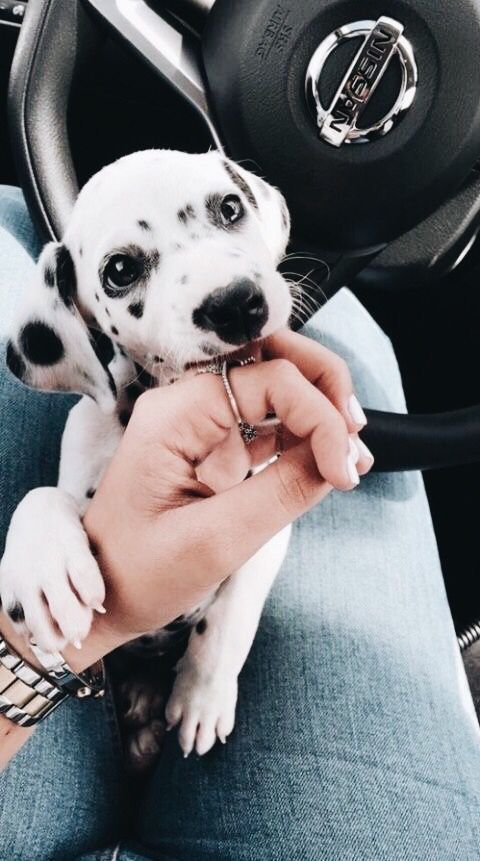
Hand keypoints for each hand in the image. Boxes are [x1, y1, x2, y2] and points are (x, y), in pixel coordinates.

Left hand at [77, 345, 372, 666]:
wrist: (102, 596)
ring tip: (351, 456)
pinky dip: (306, 436)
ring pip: (276, 385)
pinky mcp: (215, 446)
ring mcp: (202, 423)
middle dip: (324, 386)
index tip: (345, 470)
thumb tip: (338, 461)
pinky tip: (330, 462)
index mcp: (176, 415)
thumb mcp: (214, 541)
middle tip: (355, 434)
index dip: (319, 417)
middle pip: (272, 358)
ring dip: (321, 410)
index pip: (270, 380)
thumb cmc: (139, 572)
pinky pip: (269, 422)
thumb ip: (281, 493)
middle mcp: (189, 405)